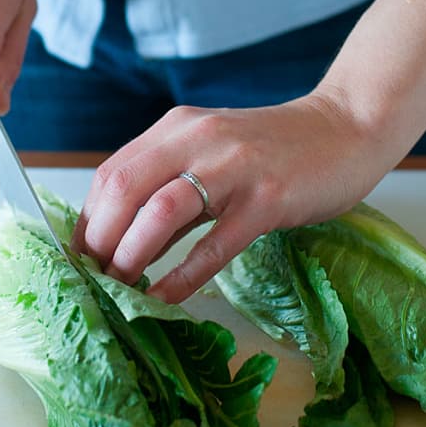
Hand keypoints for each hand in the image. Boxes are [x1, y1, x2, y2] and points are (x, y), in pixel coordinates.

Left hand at [70, 93, 388, 302]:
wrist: (345, 128)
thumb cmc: (274, 148)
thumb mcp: (211, 153)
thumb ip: (171, 186)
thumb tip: (120, 239)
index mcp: (177, 128)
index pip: (112, 172)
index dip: (88, 220)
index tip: (80, 258)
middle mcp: (199, 139)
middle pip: (125, 188)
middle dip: (100, 240)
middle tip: (95, 278)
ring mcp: (234, 167)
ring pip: (161, 210)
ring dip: (131, 255)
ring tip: (121, 288)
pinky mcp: (268, 197)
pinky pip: (216, 243)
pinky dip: (184, 275)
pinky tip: (165, 298)